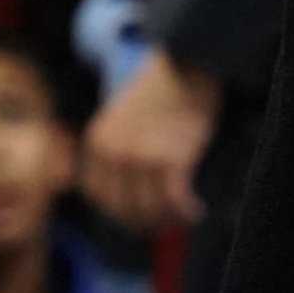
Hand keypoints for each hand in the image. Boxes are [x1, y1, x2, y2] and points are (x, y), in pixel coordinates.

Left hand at [83, 50, 219, 233]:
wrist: (184, 66)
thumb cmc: (160, 90)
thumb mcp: (122, 118)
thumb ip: (118, 149)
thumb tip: (131, 190)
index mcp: (97, 143)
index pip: (99, 196)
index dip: (119, 214)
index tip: (138, 218)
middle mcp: (113, 154)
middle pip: (124, 209)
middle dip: (145, 224)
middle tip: (166, 225)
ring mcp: (140, 158)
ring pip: (150, 209)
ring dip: (169, 220)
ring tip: (184, 218)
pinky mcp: (169, 160)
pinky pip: (175, 200)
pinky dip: (186, 211)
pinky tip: (196, 210)